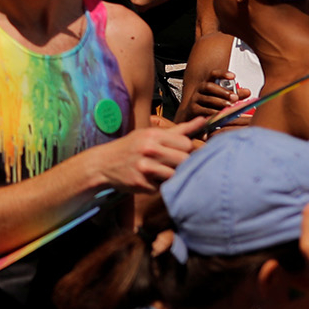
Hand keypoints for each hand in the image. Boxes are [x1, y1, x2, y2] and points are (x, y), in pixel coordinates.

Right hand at [86, 118, 203, 193]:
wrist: (103, 163)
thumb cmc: (132, 147)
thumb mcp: (151, 133)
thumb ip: (180, 130)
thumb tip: (205, 120)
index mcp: (154, 135)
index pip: (187, 144)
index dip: (187, 150)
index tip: (179, 152)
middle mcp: (149, 149)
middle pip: (185, 160)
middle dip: (182, 165)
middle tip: (172, 164)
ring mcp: (145, 167)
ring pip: (176, 175)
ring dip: (172, 176)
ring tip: (162, 172)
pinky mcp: (142, 184)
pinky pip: (163, 188)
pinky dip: (161, 186)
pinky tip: (151, 180)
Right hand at [184, 73, 250, 122]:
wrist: (194, 117)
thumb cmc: (210, 106)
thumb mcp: (222, 98)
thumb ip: (234, 94)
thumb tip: (248, 92)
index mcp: (207, 84)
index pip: (213, 74)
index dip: (222, 74)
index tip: (233, 76)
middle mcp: (200, 89)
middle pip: (209, 86)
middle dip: (223, 91)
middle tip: (235, 97)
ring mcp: (195, 99)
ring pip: (207, 99)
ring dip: (220, 102)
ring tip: (230, 106)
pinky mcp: (193, 109)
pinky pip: (203, 110)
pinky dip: (214, 112)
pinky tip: (221, 114)